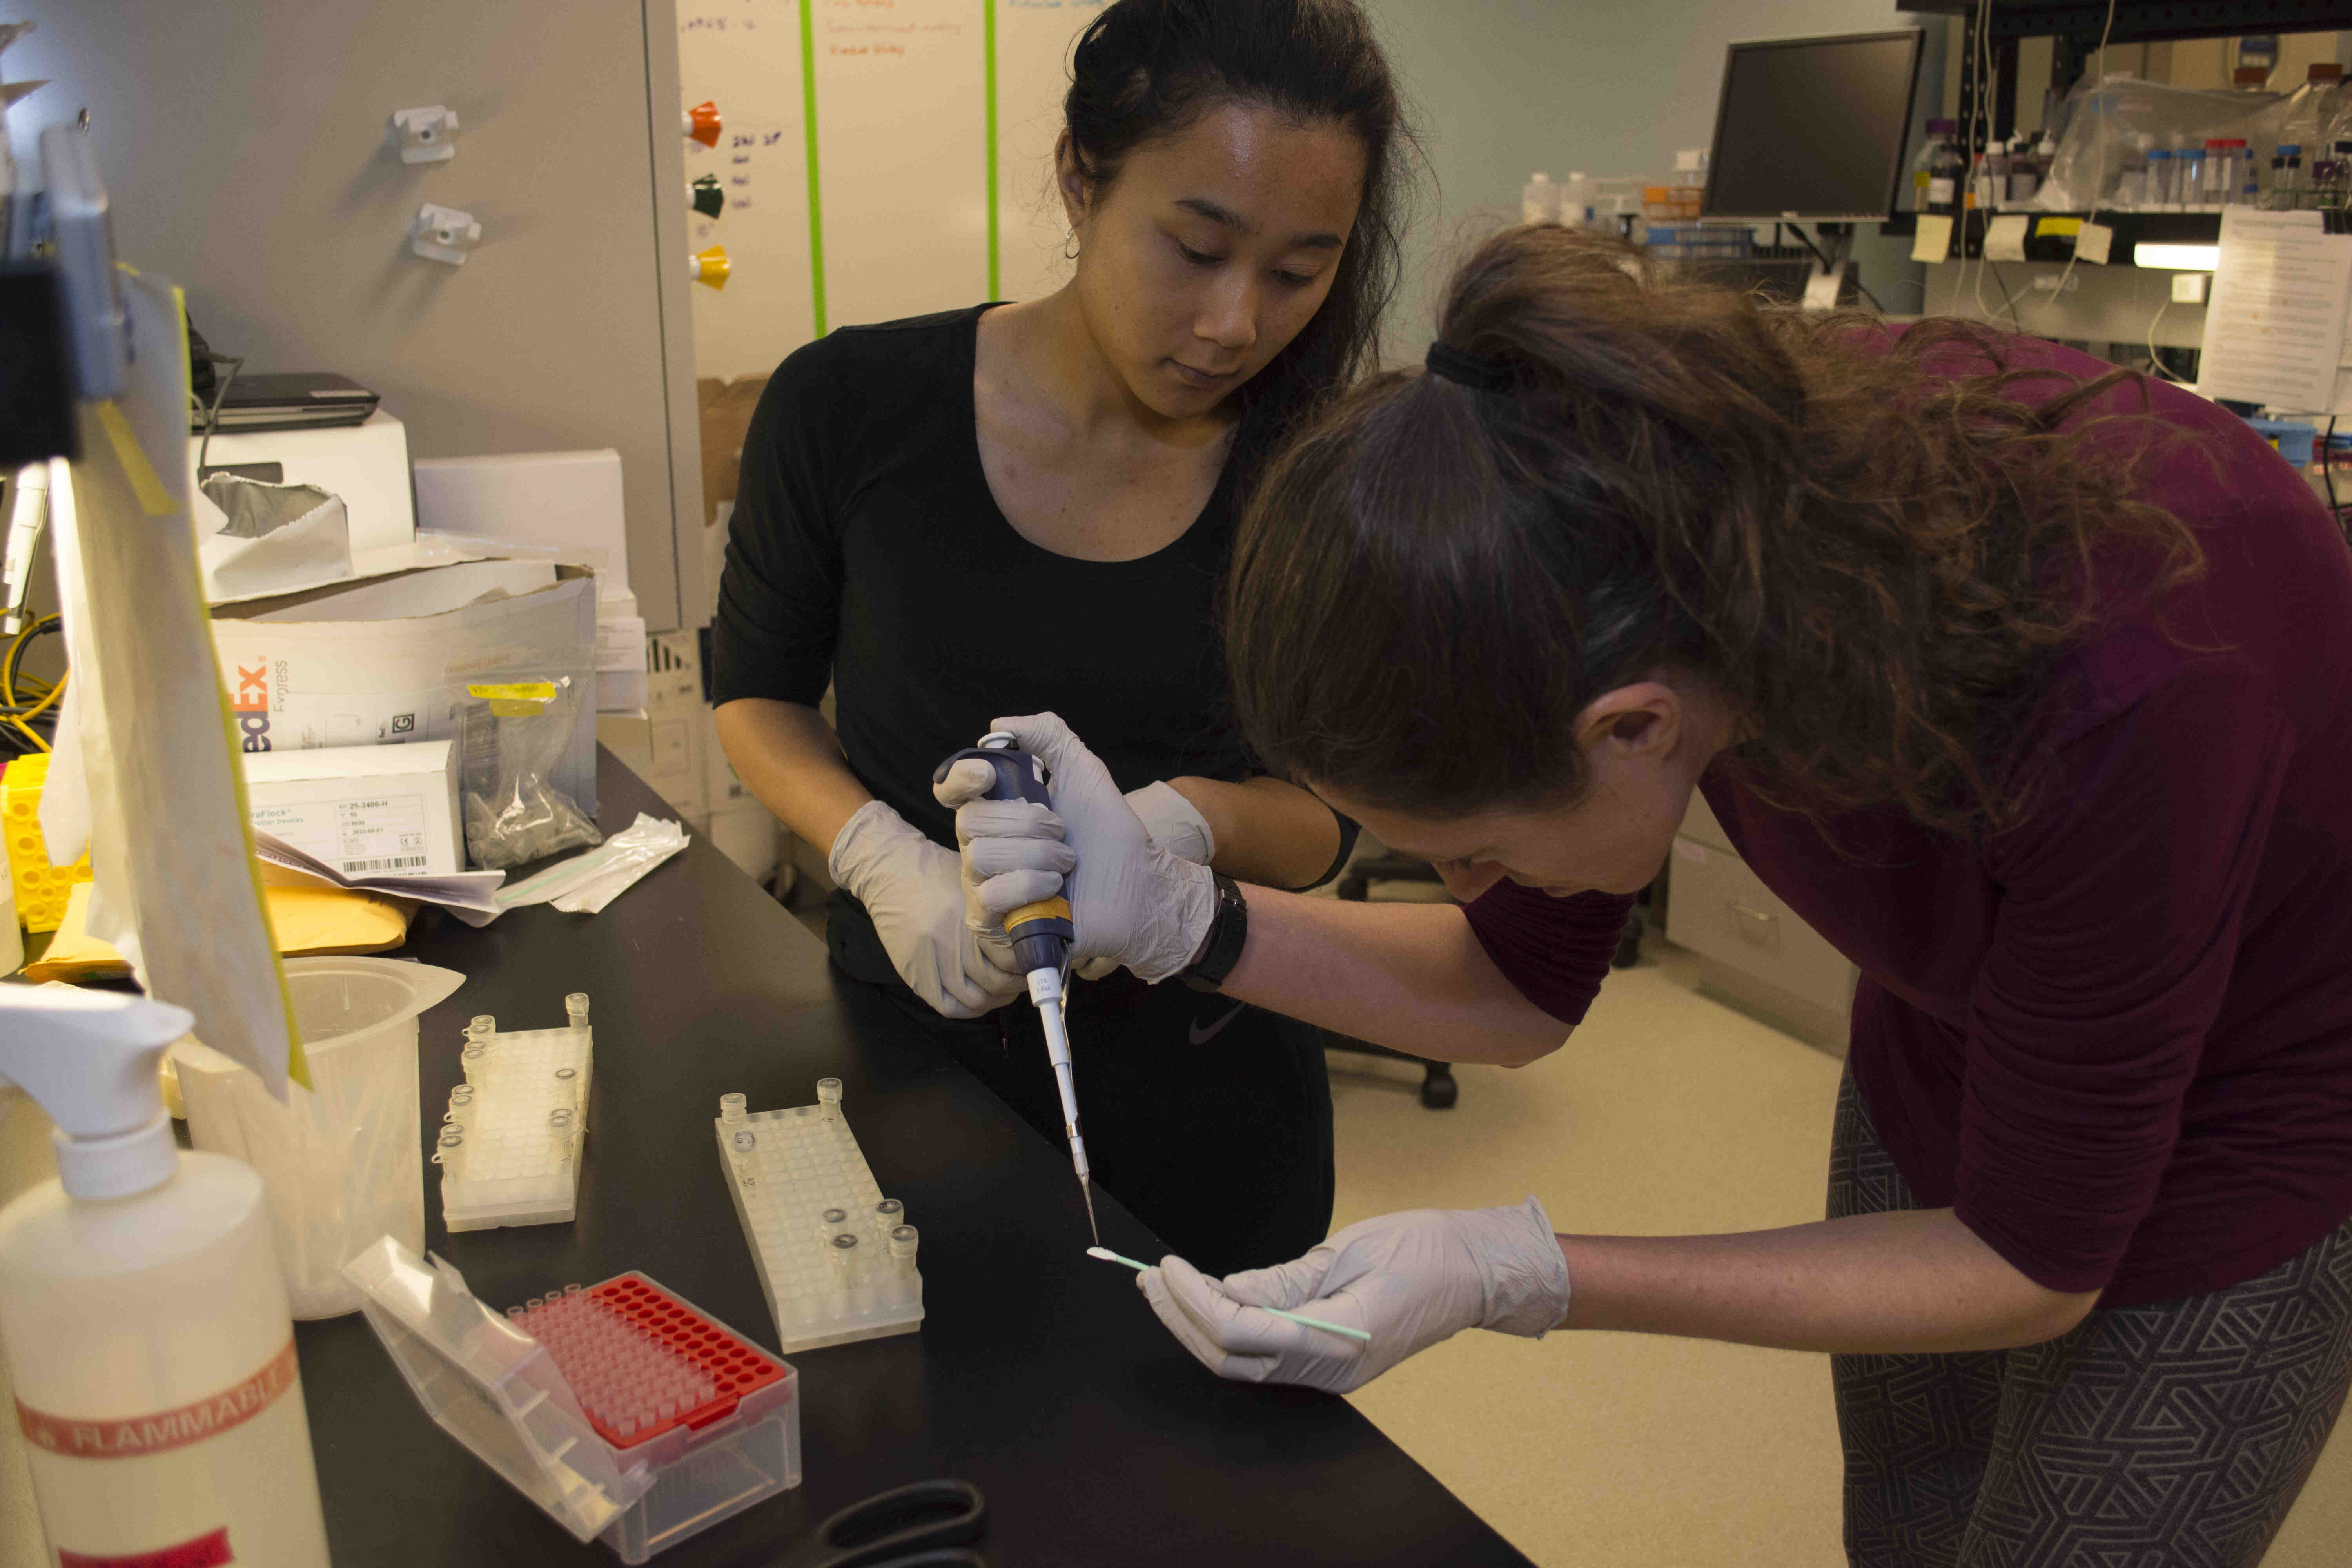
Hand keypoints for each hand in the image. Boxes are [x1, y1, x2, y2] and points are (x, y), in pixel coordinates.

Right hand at [827, 800, 1025, 1018]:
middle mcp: (954, 942)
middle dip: (1018, 981)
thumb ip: (1001, 908)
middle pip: (999, 981)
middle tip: (1025, 974)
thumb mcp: (975, 882)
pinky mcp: (915, 975)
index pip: (1014, 956)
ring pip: (978, 999)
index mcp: (974, 917)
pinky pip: (950, 1006)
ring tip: (1004, 985)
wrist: (889, 871)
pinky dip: (970, 1007)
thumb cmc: (937, 872)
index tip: (1037, 957)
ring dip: (996, 997)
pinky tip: (981, 995)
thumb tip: (1033, 930)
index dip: (1030, 962)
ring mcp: (933, 962)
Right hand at [932, 713, 1215, 983]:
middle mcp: (983, 846)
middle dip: (1025, 821)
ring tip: (1066, 862)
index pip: (952, 790)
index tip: (987, 774)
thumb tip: (999, 724)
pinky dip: (1032, 885)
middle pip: (970, 821)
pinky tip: (1056, 890)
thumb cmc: (1108, 833)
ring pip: (981, 856)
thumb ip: (1048, 736)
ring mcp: (984, 885)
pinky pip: (991, 894)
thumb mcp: (1084, 771)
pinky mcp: (995, 921)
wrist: (1136, 887)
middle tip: (1061, 830)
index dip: (960, 779)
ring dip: (1037, 854)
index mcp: (997, 810)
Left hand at [1137, 1199, 1570, 1393]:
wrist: (1476, 1271)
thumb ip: (1282, 1282)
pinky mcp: (1331, 1361)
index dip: (1194, 1302)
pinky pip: (1268, 1353)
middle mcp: (1330, 1368)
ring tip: (1166, 1287)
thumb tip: (1223, 1292)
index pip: (1241, 1332)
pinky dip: (1231, 1328)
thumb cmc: (1423, 1250)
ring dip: (1199, 1326)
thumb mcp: (1347, 1252)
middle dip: (1182, 1319)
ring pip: (1245, 1362)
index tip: (1167, 1267)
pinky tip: (1210, 1297)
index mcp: (1337, 1339)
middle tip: (1150, 1279)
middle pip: (1232, 1358)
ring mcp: (1331, 1371)